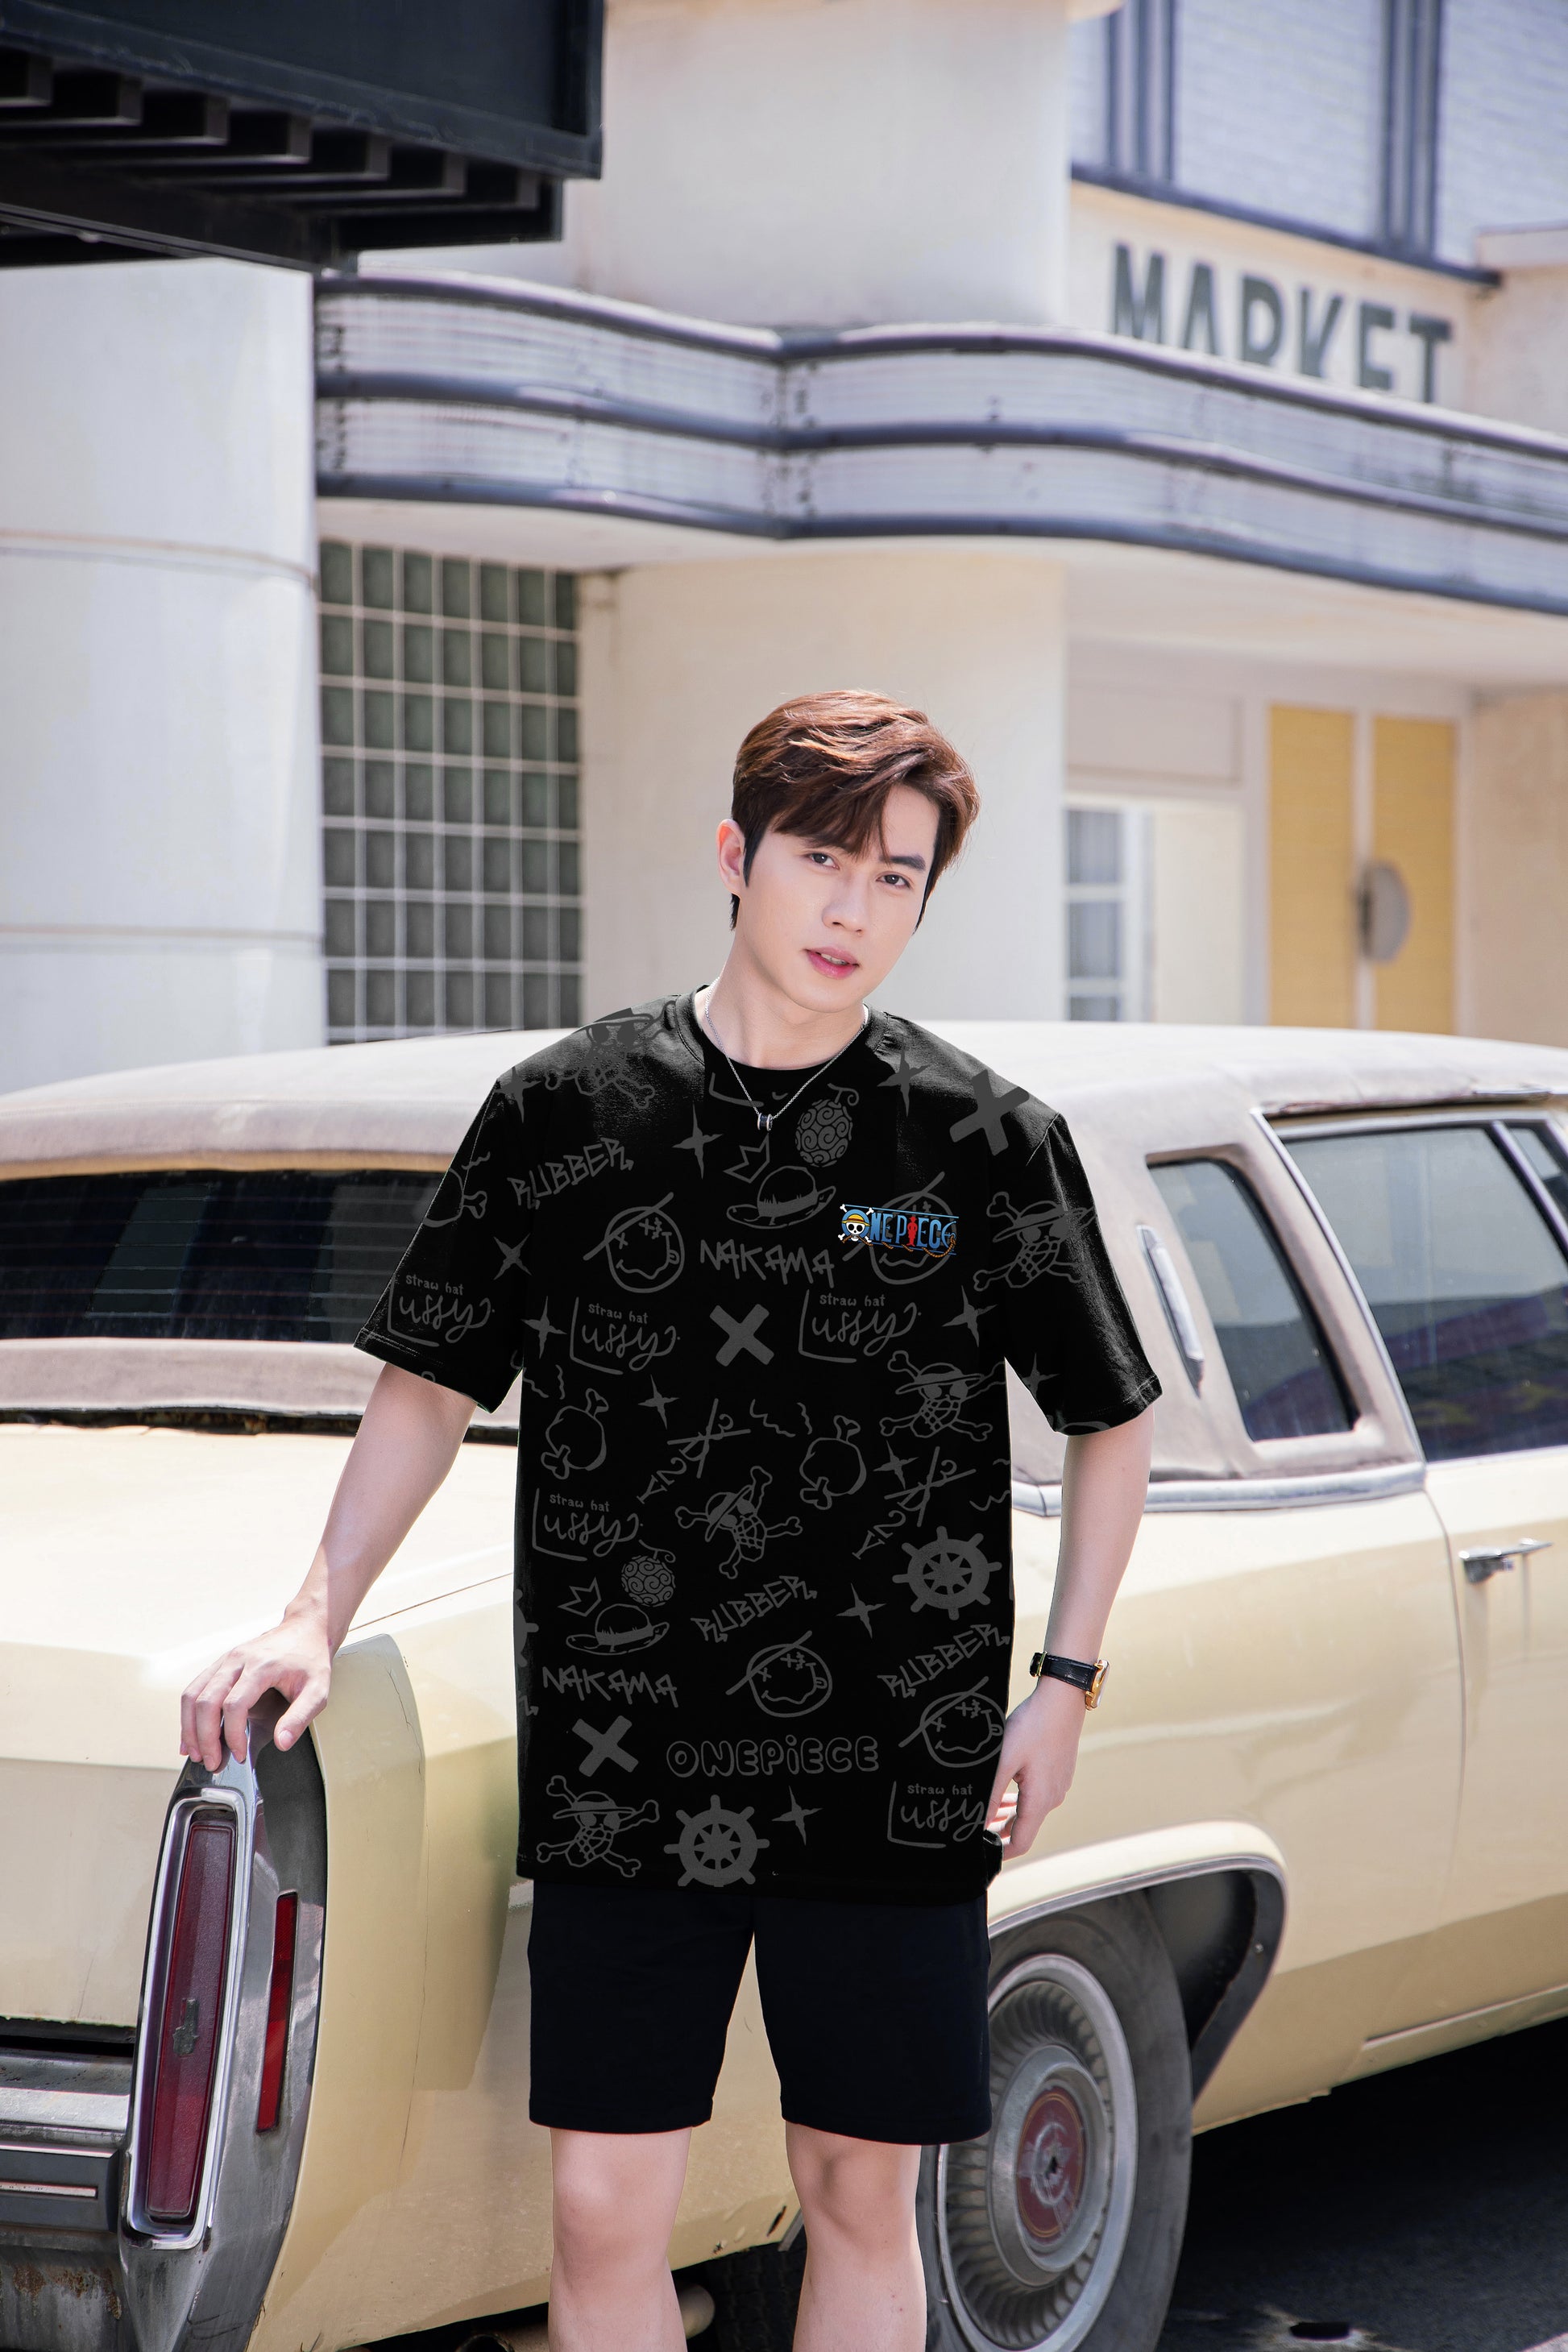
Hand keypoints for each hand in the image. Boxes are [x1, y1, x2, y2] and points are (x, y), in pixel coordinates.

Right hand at [180, 1604, 331, 1771]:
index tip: (240, 1756)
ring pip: (192, 1694)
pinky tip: (190, 1735)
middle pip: (206, 1701)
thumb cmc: (311, 1660)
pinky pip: (194, 1689)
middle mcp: (237, 1660)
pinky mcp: (220, 1664)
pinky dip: (188, 1714)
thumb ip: (300, 1718)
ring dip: (189, 1728)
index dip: (233, 1735)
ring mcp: (225, 1660)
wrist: (305, 1630)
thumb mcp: (318, 1690)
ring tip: (196, 1754)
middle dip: (205, 1737)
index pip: (234, 1705)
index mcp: (261, 1666)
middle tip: (211, 1763)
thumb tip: (281, 1743)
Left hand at [984, 1676, 1086, 1856]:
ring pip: (1029, 1810)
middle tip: (973, 1827)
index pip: (1021, 1843)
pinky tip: (1003, 1789)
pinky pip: (1036, 1796)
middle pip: (1024, 1827)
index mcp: (1040, 1801)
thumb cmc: (1032, 1726)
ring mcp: (1057, 1786)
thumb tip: (977, 1823)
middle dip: (999, 1831)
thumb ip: (990, 1794)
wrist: (1062, 1700)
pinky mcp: (1058, 1773)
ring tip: (982, 1809)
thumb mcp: (1004, 1760)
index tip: (981, 1852)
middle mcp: (1052, 1798)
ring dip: (1007, 1814)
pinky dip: (1018, 1799)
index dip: (1000, 1852)